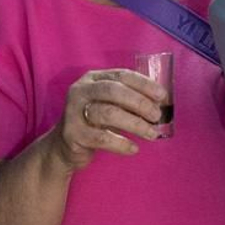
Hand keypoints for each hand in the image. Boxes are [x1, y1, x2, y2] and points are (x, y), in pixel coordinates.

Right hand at [50, 69, 166, 171]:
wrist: (63, 147)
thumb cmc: (94, 122)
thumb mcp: (108, 104)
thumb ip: (128, 99)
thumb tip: (160, 102)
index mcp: (92, 79)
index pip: (121, 75)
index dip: (144, 84)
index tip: (162, 96)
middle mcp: (80, 91)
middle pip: (113, 91)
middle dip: (140, 103)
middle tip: (156, 116)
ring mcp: (73, 112)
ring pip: (108, 113)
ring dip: (135, 124)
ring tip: (151, 134)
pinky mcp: (72, 134)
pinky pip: (102, 138)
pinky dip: (121, 144)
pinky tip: (134, 148)